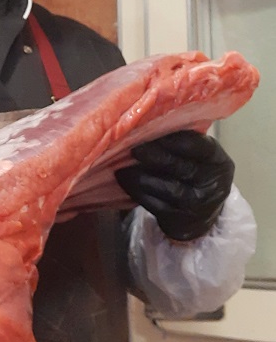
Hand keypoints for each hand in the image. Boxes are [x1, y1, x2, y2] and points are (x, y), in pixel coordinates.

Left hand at [115, 130, 233, 240]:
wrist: (202, 216)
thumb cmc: (196, 176)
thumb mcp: (200, 159)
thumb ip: (184, 143)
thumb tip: (149, 123)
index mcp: (219, 163)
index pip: (203, 148)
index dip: (178, 139)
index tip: (156, 129)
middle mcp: (211, 185)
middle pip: (182, 168)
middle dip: (155, 156)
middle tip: (134, 148)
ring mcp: (195, 204)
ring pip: (166, 188)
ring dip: (140, 176)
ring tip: (122, 165)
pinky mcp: (177, 218)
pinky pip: (153, 203)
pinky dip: (136, 191)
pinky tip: (124, 179)